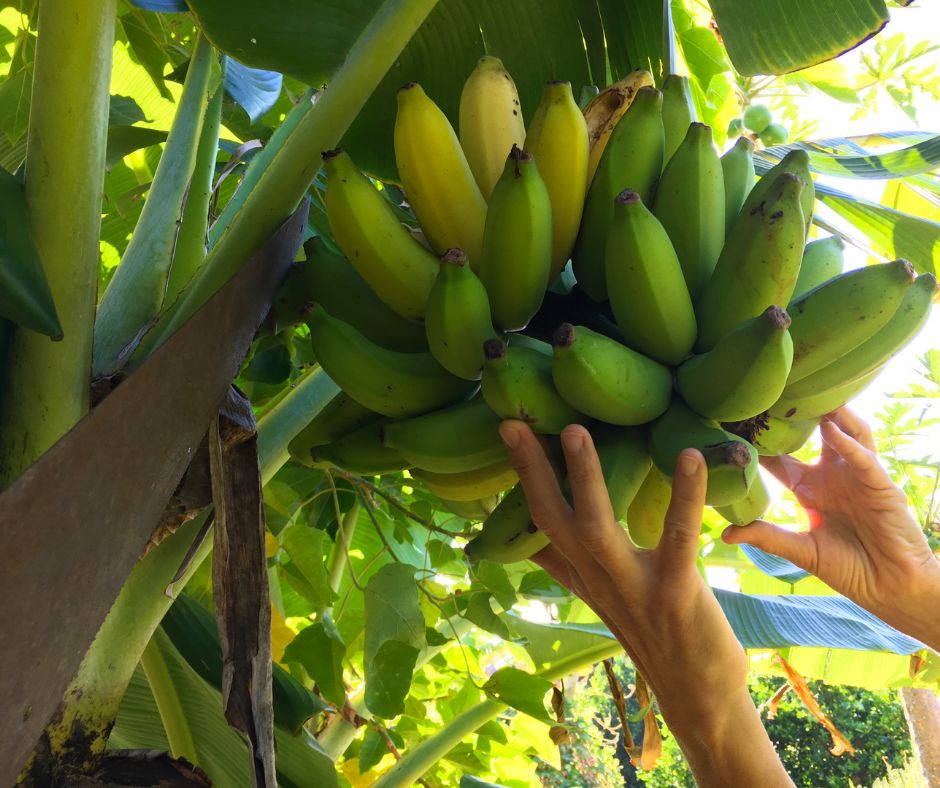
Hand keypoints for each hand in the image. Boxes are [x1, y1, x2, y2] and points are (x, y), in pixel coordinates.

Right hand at [499, 420, 792, 787]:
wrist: (698, 696)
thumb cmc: (653, 633)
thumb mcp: (601, 596)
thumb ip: (566, 565)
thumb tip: (530, 541)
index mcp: (583, 573)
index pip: (539, 519)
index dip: (522, 474)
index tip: (509, 428)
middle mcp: (598, 577)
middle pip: (552, 519)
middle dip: (532, 470)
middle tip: (515, 422)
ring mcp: (633, 586)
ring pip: (596, 527)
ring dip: (584, 479)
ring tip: (576, 431)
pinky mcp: (675, 592)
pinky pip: (677, 538)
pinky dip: (684, 496)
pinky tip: (690, 456)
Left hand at [722, 407, 939, 649]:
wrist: (889, 586)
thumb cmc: (848, 567)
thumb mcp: (800, 550)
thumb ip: (766, 537)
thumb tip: (725, 534)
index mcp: (809, 487)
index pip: (780, 458)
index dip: (761, 442)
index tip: (735, 424)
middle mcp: (831, 475)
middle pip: (812, 436)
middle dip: (795, 417)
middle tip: (769, 395)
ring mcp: (857, 477)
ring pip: (845, 434)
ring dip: (828, 415)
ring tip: (805, 398)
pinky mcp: (880, 485)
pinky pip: (864, 458)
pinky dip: (848, 442)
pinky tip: (831, 429)